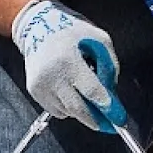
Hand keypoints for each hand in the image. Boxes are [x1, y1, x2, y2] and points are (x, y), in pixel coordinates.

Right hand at [10, 0, 124, 130]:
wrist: (38, 27)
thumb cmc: (71, 32)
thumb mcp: (99, 40)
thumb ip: (109, 66)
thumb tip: (112, 94)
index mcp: (69, 60)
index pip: (91, 91)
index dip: (107, 108)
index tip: (119, 120)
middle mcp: (52, 75)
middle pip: (78, 109)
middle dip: (96, 120)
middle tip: (109, 124)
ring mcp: (40, 85)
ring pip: (68, 111)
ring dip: (82, 110)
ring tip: (85, 93)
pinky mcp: (34, 91)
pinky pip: (56, 110)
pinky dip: (68, 107)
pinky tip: (70, 90)